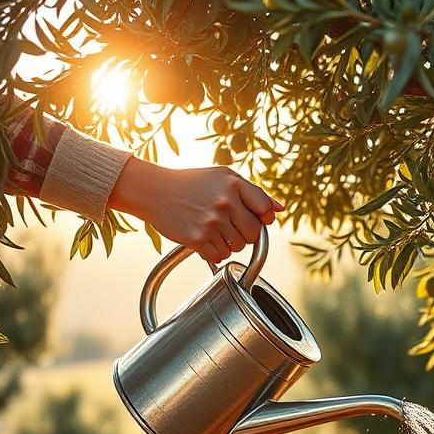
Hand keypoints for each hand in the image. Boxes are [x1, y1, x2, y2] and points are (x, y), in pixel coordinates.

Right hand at [109, 158, 283, 263]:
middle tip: (228, 225)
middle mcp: (224, 203)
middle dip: (244, 234)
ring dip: (228, 243)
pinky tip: (204, 238)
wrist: (155, 190)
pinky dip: (214, 252)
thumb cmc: (192, 183)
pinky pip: (220, 257)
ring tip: (212, 229)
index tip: (252, 217)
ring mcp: (211, 222)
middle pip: (253, 235)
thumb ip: (253, 193)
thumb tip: (279, 209)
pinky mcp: (197, 239)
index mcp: (233, 184)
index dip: (262, 218)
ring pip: (237, 248)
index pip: (265, 211)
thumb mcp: (223, 177)